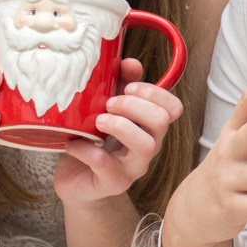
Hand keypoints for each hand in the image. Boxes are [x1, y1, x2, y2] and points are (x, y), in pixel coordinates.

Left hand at [54, 59, 185, 207]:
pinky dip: (86, 149)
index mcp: (149, 127)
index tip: (128, 87)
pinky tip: (73, 144)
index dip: (154, 93)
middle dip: (134, 105)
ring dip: (119, 126)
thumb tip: (131, 62)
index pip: (173, 108)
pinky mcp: (113, 183)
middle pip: (162, 121)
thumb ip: (120, 85)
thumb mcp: (106, 109)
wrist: (76, 181)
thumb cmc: (92, 141)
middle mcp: (148, 147)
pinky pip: (105, 163)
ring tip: (97, 121)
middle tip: (109, 103)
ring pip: (146, 145)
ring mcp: (133, 168)